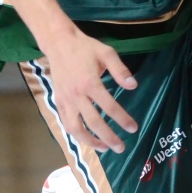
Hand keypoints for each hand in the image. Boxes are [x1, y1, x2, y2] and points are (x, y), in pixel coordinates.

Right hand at [42, 23, 137, 154]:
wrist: (58, 43)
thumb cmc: (85, 48)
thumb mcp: (106, 53)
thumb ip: (120, 70)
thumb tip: (133, 86)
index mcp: (90, 83)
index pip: (109, 107)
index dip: (122, 119)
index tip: (133, 128)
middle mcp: (77, 95)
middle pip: (93, 122)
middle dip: (108, 137)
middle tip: (121, 147)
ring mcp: (65, 100)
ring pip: (76, 128)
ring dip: (90, 141)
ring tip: (104, 148)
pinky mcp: (58, 102)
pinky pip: (66, 123)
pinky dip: (76, 135)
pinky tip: (87, 138)